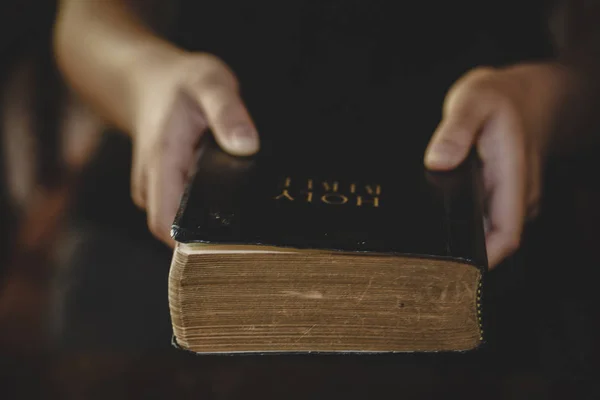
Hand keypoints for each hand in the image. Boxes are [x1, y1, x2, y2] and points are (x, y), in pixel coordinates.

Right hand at [130, 52, 258, 245]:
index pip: (165, 223)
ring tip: (245, 220)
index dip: (192, 243)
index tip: (230, 247)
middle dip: (207, 239)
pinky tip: (231, 205)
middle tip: (251, 237)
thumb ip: (227, 111)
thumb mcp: (210, 83)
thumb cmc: (181, 82)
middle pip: (173, 232)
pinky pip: (182, 212)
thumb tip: (246, 146)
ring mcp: (156, 187)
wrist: (151, 80)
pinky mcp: (165, 187)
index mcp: (161, 161)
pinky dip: (204, 212)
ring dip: (207, 226)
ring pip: (177, 224)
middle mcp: (152, 181)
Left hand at [424, 63, 569, 268]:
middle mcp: (519, 194)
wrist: (531, 94)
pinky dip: (466, 224)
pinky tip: (440, 221)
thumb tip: (438, 161)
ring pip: (491, 232)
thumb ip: (456, 130)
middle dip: (463, 254)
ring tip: (425, 245)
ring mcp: (513, 197)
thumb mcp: (474, 101)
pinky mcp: (504, 195)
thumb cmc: (503, 97)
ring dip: (464, 240)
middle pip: (495, 241)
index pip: (506, 234)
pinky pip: (487, 220)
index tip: (449, 269)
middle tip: (421, 260)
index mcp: (514, 176)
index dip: (482, 260)